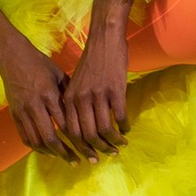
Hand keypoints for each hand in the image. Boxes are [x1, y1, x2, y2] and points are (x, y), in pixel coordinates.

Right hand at [0, 0, 112, 159]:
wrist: (12, 57)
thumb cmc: (40, 64)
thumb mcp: (59, 75)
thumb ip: (70, 95)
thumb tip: (84, 113)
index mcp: (49, 94)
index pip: (65, 124)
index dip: (78, 140)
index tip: (90, 148)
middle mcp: (35, 106)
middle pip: (51, 138)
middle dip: (67, 153)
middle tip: (82, 161)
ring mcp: (22, 112)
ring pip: (37, 141)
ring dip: (53, 154)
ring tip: (67, 159)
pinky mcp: (14, 114)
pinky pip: (25, 138)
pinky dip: (37, 148)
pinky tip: (49, 152)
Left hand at [57, 0, 133, 151]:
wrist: (105, 39)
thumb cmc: (91, 62)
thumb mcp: (76, 83)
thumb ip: (75, 104)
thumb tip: (81, 129)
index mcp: (68, 99)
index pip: (71, 132)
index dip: (81, 148)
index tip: (89, 157)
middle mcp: (80, 99)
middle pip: (88, 135)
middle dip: (99, 150)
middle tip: (108, 155)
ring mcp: (98, 95)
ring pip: (105, 130)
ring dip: (114, 142)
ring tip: (121, 145)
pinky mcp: (115, 90)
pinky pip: (120, 117)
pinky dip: (125, 127)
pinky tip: (127, 129)